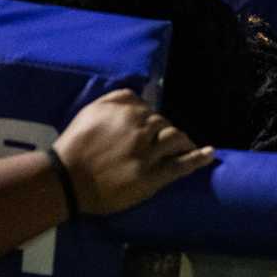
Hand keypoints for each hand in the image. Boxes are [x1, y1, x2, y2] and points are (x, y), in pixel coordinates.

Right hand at [51, 89, 214, 214]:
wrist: (67, 180)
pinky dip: (199, 158)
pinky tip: (210, 154)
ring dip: (183, 142)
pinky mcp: (152, 178)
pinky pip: (181, 166)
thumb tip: (142, 96)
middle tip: (162, 143)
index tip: (150, 130)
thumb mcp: (91, 111)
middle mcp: (141, 129)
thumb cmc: (75, 145)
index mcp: (127, 112)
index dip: (151, 122)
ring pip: (176, 139)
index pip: (151, 111)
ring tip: (186, 146)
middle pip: (165, 124)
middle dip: (165, 132)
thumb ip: (117, 99)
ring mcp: (148, 154)